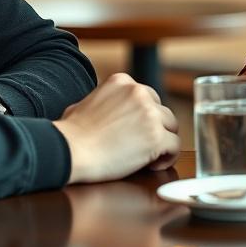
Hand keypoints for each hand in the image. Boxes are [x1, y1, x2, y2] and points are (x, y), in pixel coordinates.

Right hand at [53, 73, 179, 183]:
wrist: (70, 150)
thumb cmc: (71, 133)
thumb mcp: (87, 102)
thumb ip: (107, 101)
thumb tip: (113, 111)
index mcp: (122, 82)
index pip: (147, 97)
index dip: (143, 118)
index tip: (134, 132)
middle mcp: (139, 92)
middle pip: (162, 111)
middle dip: (155, 128)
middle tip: (140, 145)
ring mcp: (150, 114)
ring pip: (172, 127)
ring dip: (162, 142)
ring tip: (146, 156)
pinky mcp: (156, 136)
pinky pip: (175, 146)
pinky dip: (167, 158)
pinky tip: (151, 165)